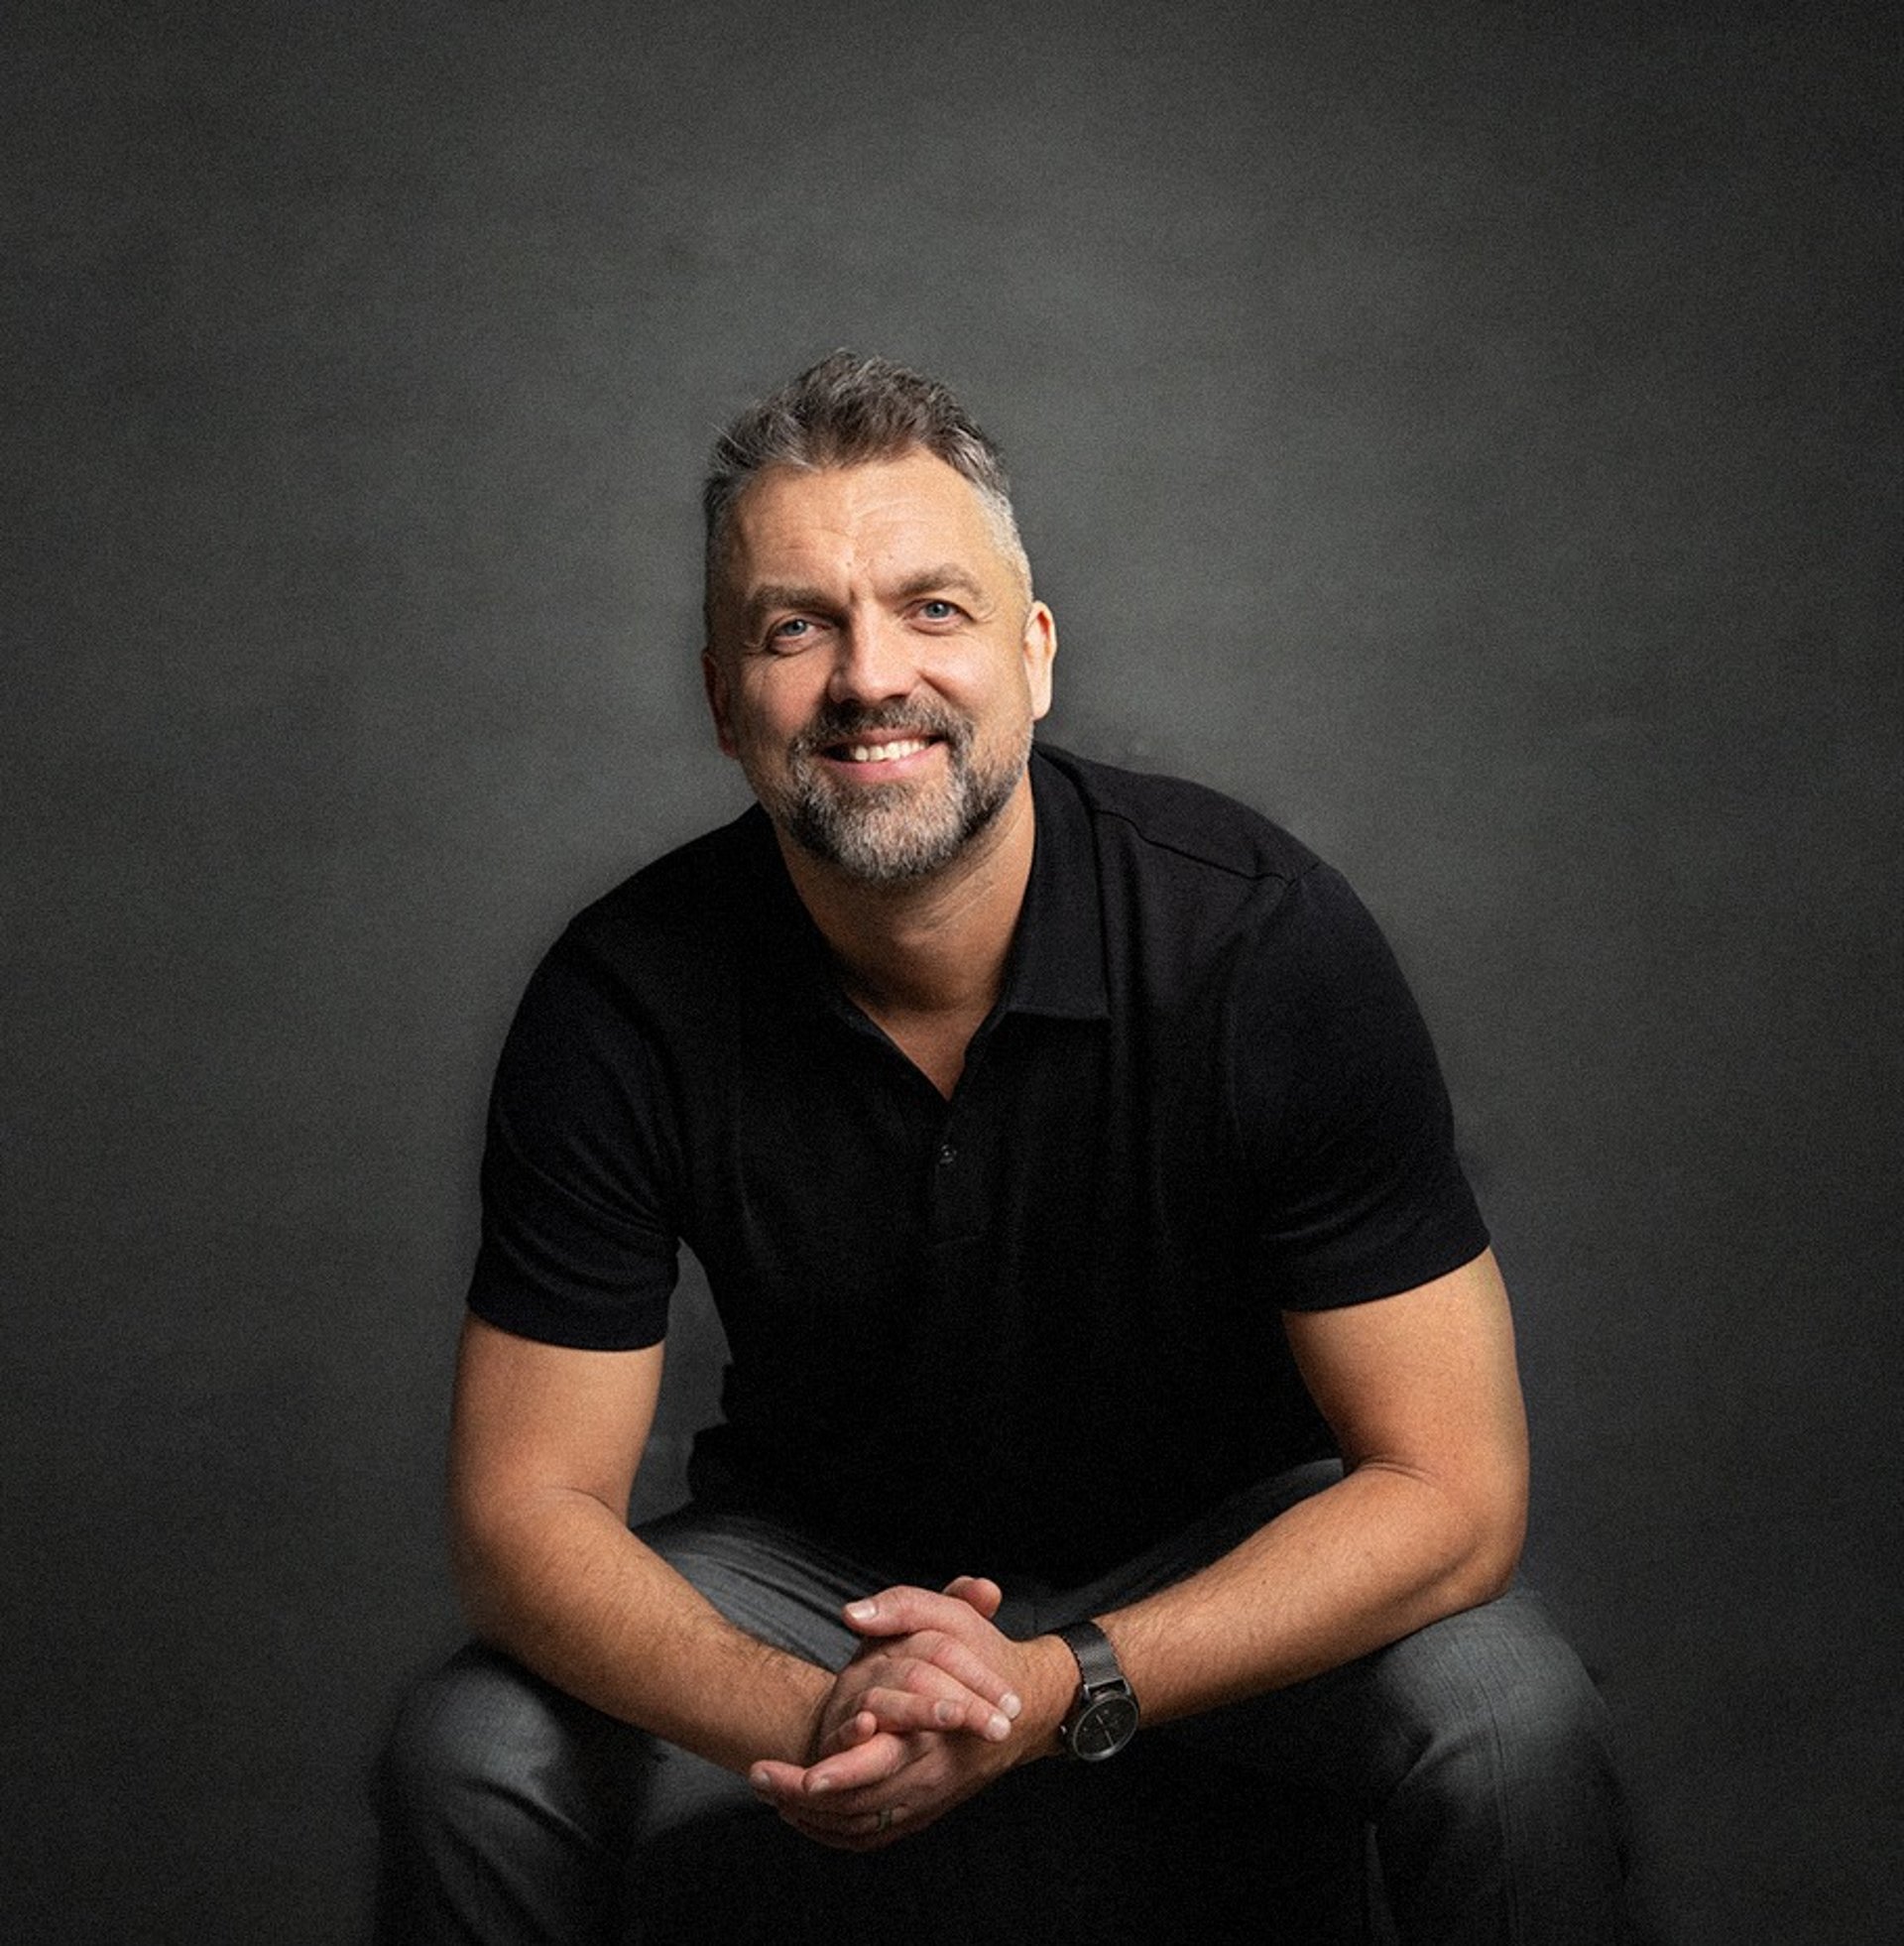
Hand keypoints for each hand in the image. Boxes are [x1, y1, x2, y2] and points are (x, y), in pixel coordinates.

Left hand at [749, 1577, 1064, 1850]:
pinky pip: (869, 1833)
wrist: (1023, 1707)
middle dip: (802, 1793)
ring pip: (858, 1822)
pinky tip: (796, 1811)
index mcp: (933, 1733)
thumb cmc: (981, 1656)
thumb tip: (852, 1613)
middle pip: (857, 1802)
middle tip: (759, 1777)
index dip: (834, 1771)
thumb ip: (901, 1608)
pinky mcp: (920, 1810)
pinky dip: (831, 1830)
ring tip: (766, 1788)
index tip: (797, 1770)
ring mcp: (925, 1798)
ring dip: (809, 1814)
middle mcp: (929, 1775)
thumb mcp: (947, 1618)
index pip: (875, 1763)